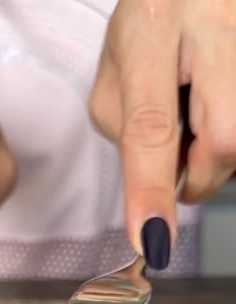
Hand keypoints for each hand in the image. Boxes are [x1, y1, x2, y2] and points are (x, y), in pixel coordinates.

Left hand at [89, 0, 235, 253]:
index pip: (151, 127)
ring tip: (201, 102)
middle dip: (198, 167)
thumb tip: (155, 190)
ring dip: (216, 148)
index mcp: (154, 28)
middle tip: (183, 138)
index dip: (152, 189)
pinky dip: (228, 135)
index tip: (153, 240)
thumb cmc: (156, 15)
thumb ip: (128, 131)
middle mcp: (218, 28)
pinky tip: (217, 98)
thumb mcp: (120, 64)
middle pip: (223, 144)